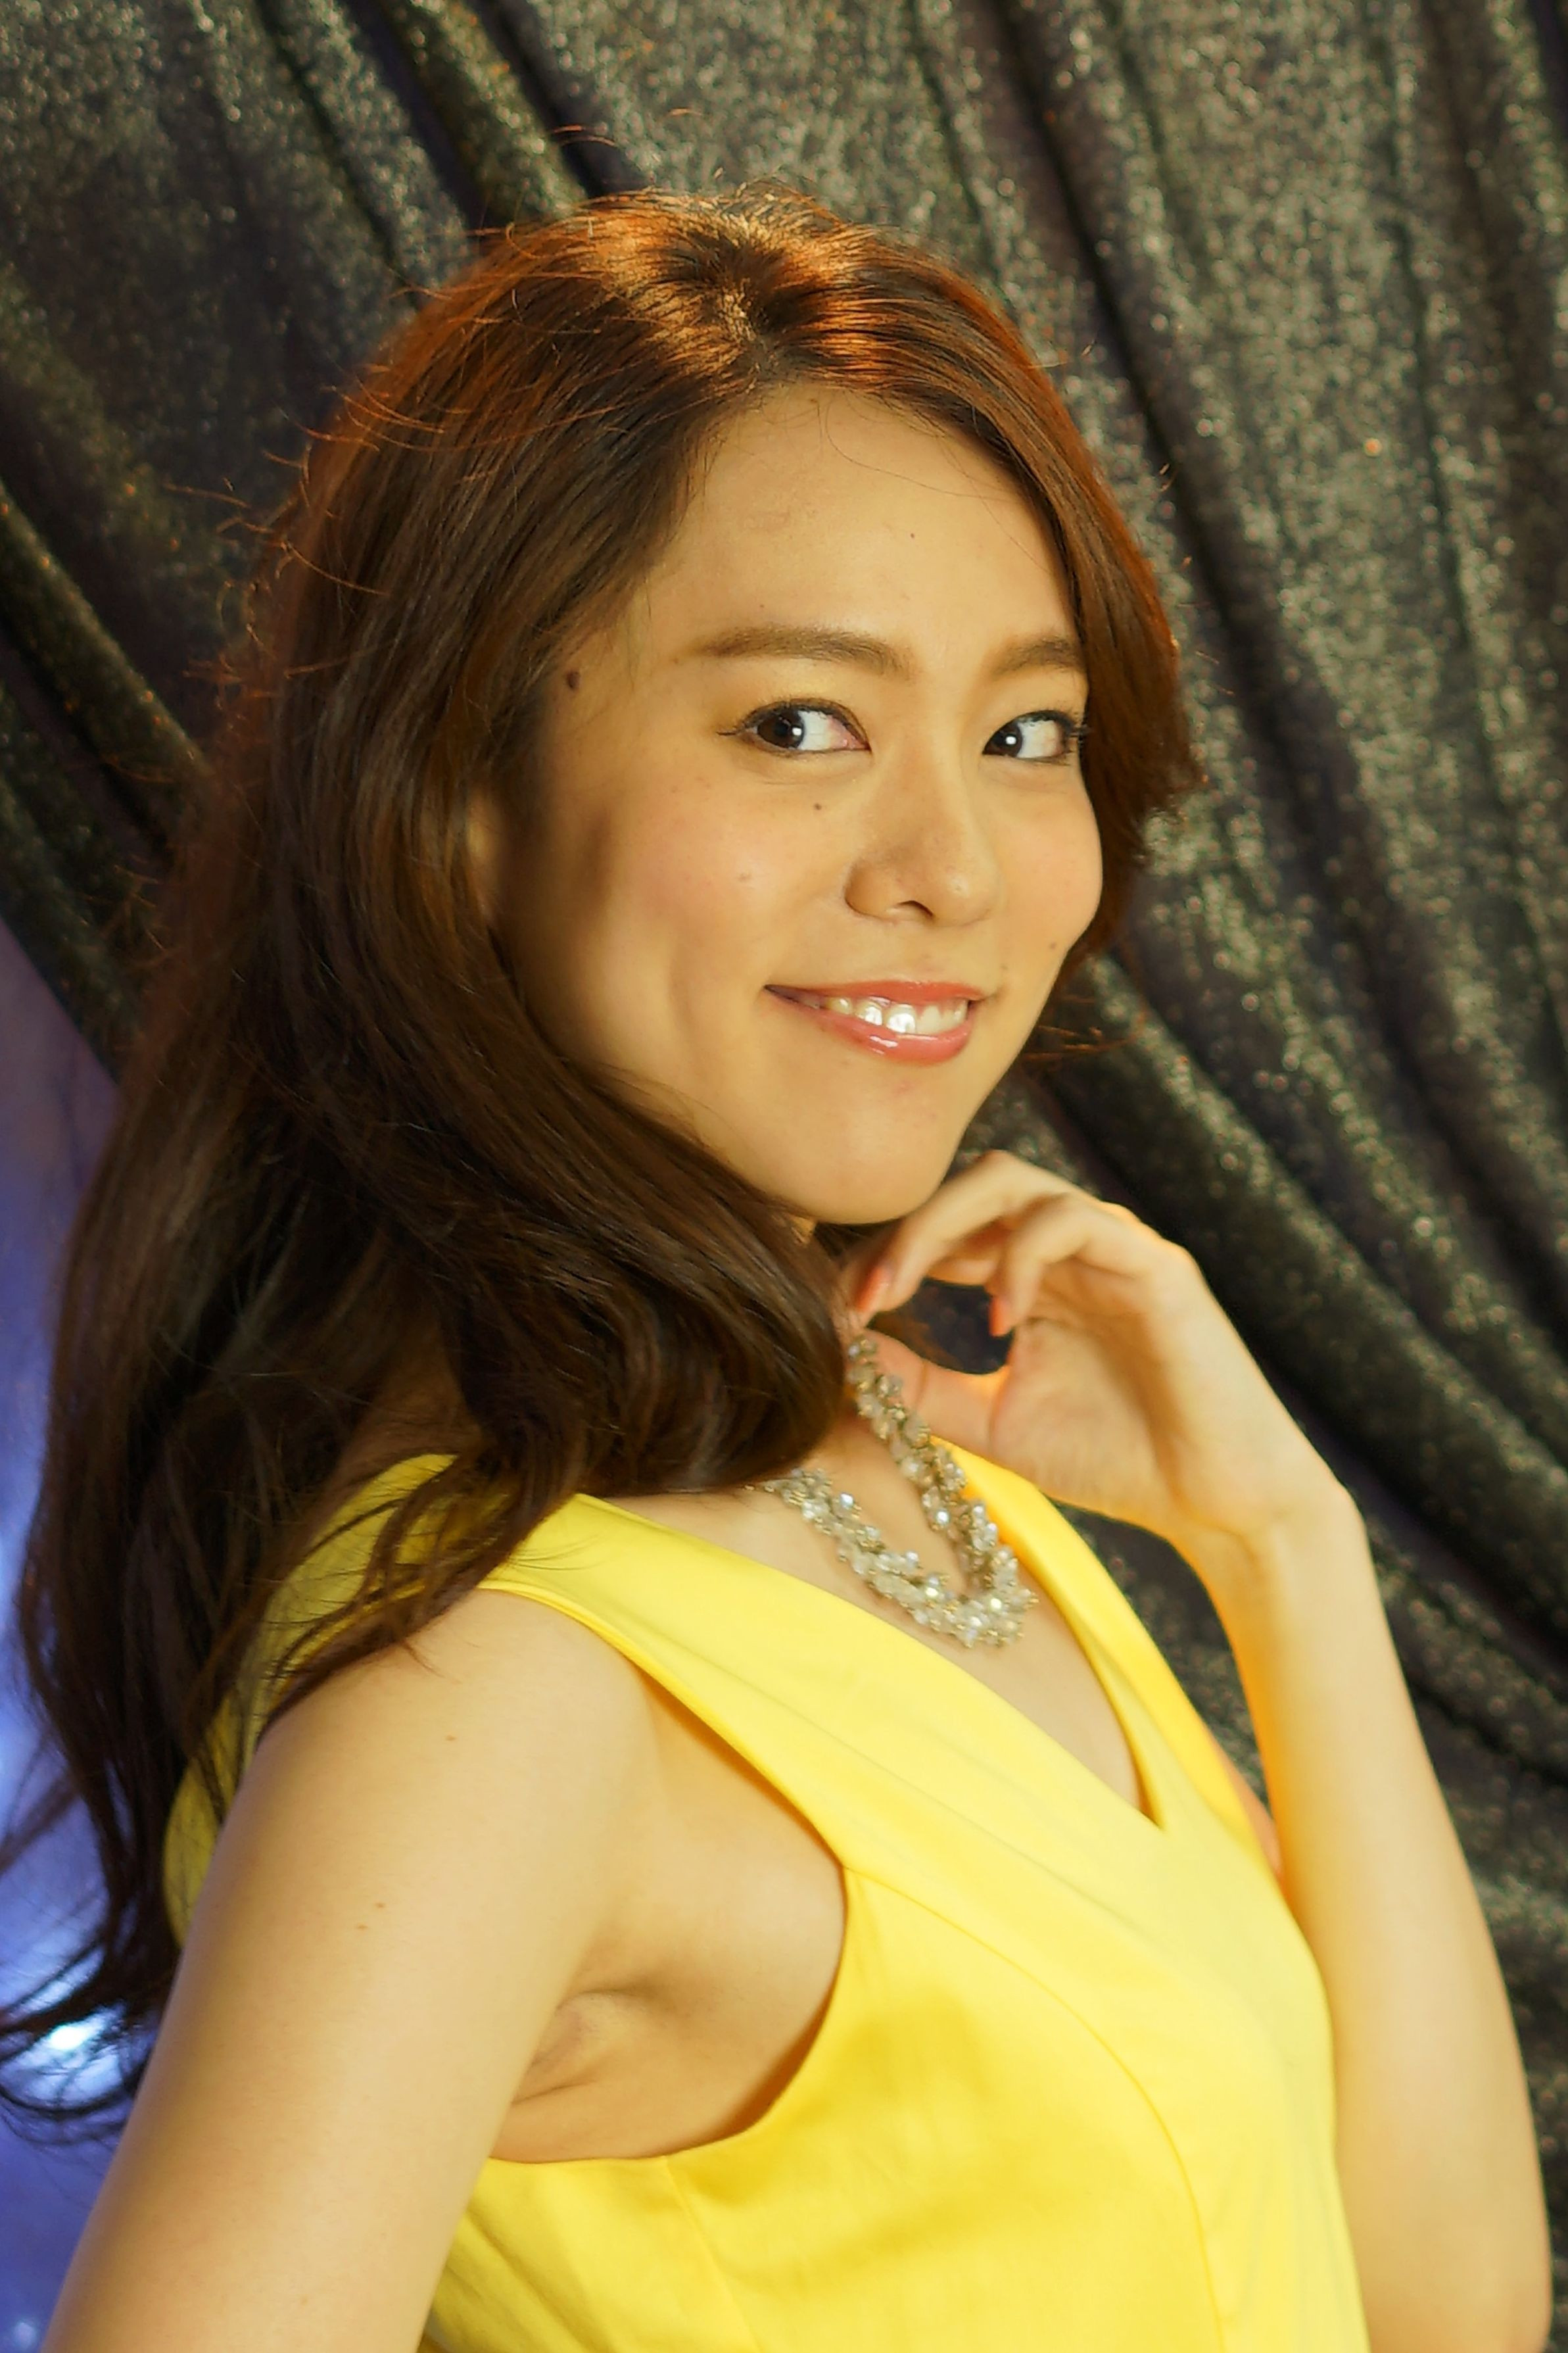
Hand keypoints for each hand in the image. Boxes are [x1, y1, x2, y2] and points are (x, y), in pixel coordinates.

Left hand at [843, 1151, 1343, 1577]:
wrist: (1218, 1504)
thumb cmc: (1118, 1459)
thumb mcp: (991, 1422)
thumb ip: (922, 1388)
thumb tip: (840, 1359)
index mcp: (1033, 1275)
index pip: (946, 1227)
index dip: (883, 1254)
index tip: (834, 1311)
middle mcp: (1071, 1248)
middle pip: (971, 1184)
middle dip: (902, 1229)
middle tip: (860, 1295)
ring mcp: (1115, 1247)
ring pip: (1015, 1182)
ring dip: (941, 1227)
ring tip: (902, 1291)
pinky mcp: (1156, 1265)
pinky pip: (1076, 1222)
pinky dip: (1021, 1256)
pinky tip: (999, 1320)